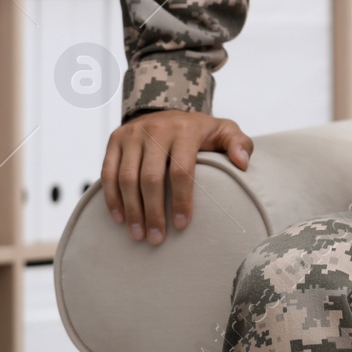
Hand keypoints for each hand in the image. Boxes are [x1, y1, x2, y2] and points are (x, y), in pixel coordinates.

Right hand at [101, 110, 252, 245]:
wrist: (167, 111)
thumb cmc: (200, 131)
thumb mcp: (224, 131)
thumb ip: (239, 144)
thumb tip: (243, 164)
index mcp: (185, 129)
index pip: (181, 170)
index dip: (182, 199)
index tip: (183, 225)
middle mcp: (156, 129)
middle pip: (150, 178)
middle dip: (154, 212)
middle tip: (157, 239)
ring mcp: (133, 133)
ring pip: (126, 178)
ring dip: (132, 210)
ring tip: (139, 235)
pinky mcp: (115, 139)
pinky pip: (108, 173)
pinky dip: (112, 198)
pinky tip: (120, 219)